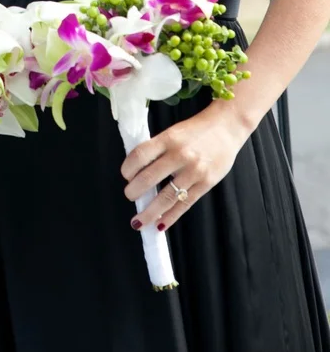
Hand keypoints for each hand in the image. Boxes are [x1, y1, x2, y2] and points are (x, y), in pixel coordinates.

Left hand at [121, 104, 248, 231]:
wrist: (226, 127)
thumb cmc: (196, 130)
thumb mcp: (173, 132)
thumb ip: (158, 149)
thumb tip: (138, 170)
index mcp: (168, 139)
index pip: (140, 155)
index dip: (128, 168)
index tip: (125, 175)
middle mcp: (180, 155)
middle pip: (149, 178)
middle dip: (134, 191)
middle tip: (129, 196)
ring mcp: (194, 171)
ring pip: (167, 197)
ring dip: (150, 212)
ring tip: (138, 222)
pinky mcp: (206, 184)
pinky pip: (185, 204)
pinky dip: (171, 216)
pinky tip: (160, 224)